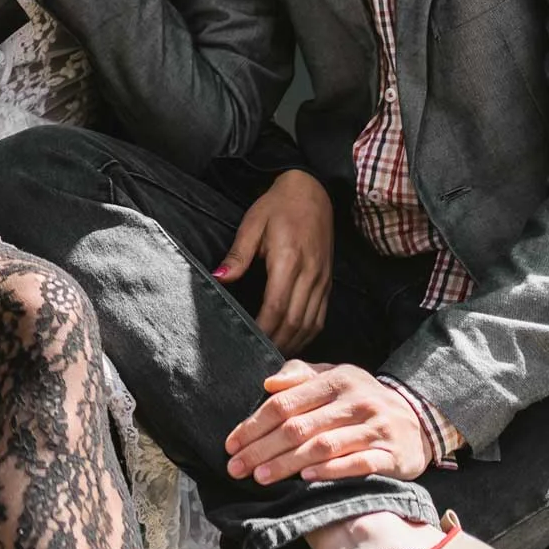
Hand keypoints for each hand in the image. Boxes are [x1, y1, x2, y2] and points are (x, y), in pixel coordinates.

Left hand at [216, 171, 332, 351]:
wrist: (312, 191)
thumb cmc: (278, 206)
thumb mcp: (252, 224)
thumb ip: (238, 254)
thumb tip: (219, 278)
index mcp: (289, 259)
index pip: (276, 305)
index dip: (263, 328)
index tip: (248, 342)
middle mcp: (310, 273)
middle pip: (295, 321)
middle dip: (276, 342)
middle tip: (257, 357)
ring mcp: (322, 279)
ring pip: (310, 323)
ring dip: (292, 343)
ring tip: (272, 355)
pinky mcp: (328, 282)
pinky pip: (321, 316)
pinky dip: (307, 334)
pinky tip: (292, 341)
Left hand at [225, 361, 431, 484]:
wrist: (419, 419)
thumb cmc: (362, 400)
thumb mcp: (335, 378)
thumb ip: (300, 377)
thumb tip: (268, 383)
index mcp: (336, 380)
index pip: (284, 403)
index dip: (254, 425)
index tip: (231, 445)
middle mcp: (356, 401)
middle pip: (298, 427)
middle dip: (262, 449)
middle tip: (236, 468)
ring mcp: (375, 428)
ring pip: (323, 446)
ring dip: (287, 464)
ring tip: (260, 477)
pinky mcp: (392, 455)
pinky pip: (357, 464)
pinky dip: (330, 471)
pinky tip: (306, 479)